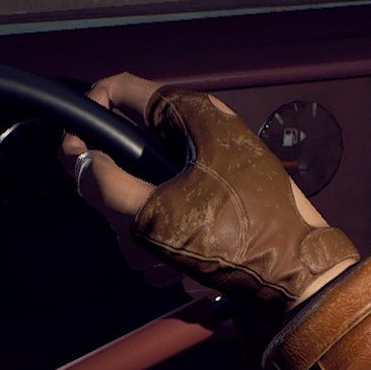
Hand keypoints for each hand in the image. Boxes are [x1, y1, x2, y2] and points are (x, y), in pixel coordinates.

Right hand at [63, 73, 359, 316]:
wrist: (296, 278)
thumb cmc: (236, 239)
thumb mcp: (155, 216)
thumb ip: (104, 187)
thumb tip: (79, 164)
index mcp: (191, 116)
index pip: (119, 91)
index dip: (88, 119)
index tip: (74, 157)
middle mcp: (204, 131)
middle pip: (131, 149)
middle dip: (117, 197)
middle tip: (123, 229)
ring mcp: (215, 164)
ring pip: (150, 186)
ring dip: (141, 229)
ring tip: (154, 262)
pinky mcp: (223, 196)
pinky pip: (176, 207)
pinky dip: (166, 238)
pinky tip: (171, 270)